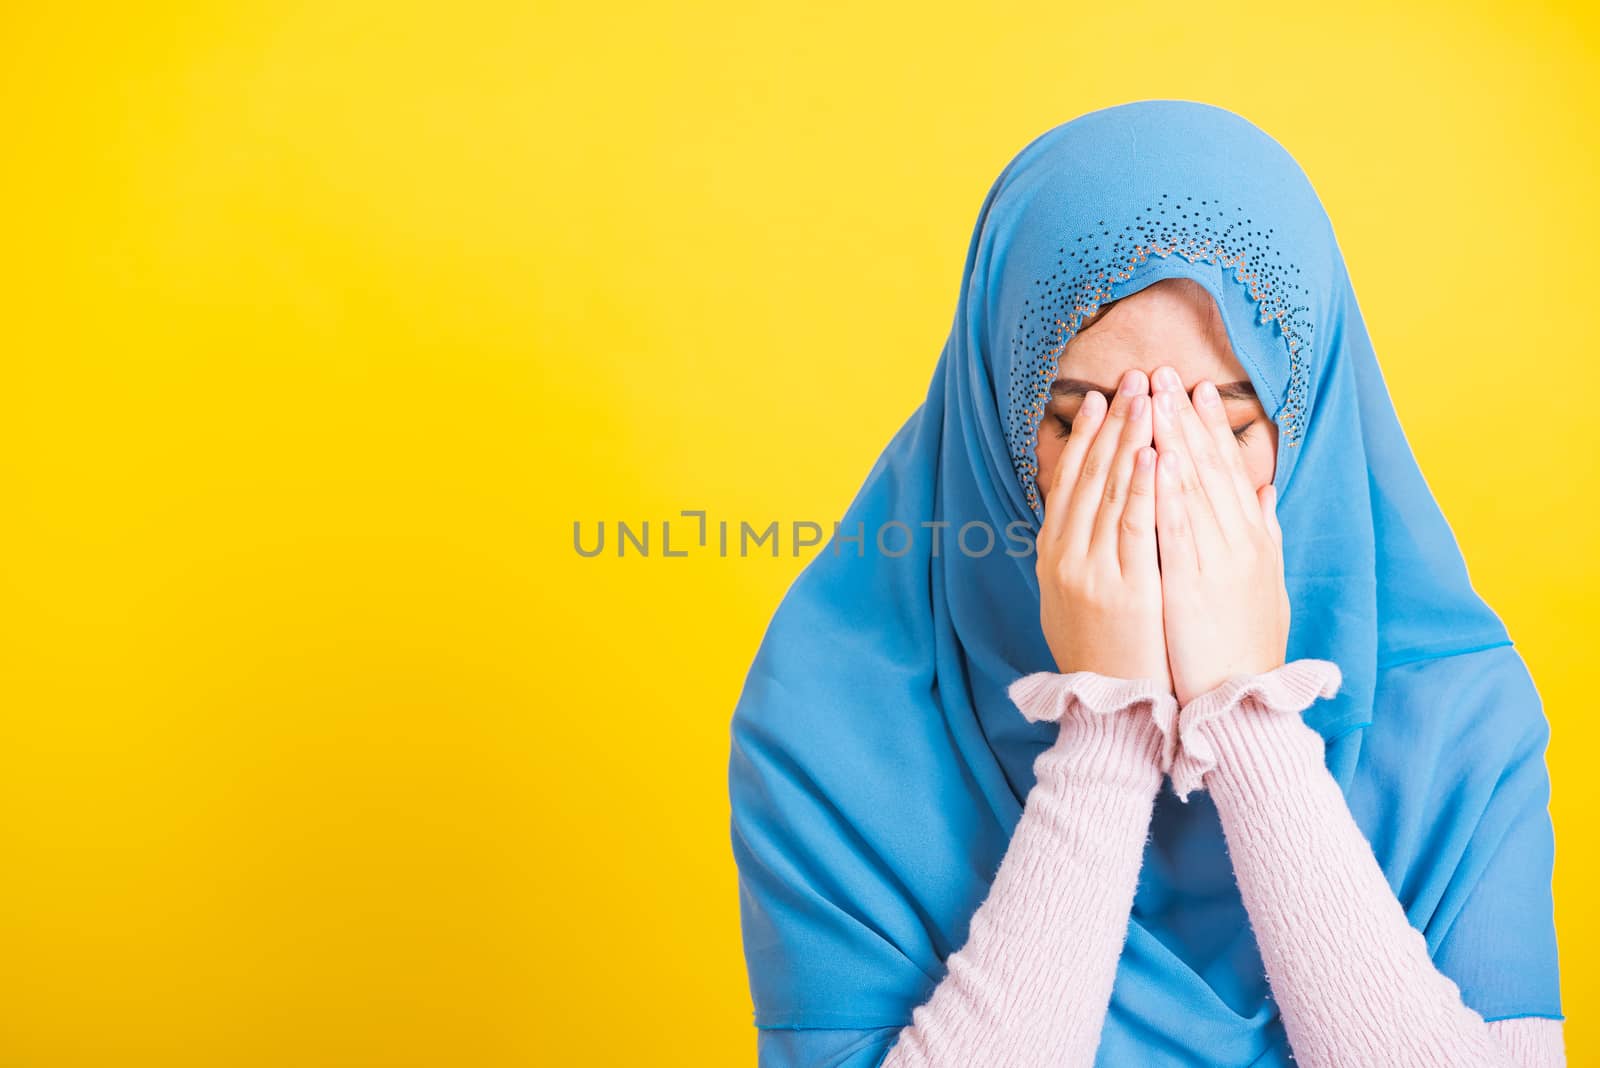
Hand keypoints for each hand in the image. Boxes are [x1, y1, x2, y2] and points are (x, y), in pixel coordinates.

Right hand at [1036, 368, 1170, 688]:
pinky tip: (1156, 452)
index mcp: (1054, 557)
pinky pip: (1135, 526)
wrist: (1110, 714)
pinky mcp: (1124, 589)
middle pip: (1088, 477)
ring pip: (1110, 492)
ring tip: (1148, 397)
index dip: (1086, 438)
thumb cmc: (1103, 660)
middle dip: (1113, 424)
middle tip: (1131, 379)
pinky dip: (1143, 486)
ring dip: (1131, 439)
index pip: (1068, 483)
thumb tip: (1092, 520)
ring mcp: (1091, 572)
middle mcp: (1065, 558)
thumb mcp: (1077, 603)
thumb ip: (1085, 557)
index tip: (1101, 399)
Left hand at [1148, 365, 1289, 705]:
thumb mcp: (1264, 583)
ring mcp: (1215, 563)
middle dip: (1184, 417)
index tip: (1195, 389)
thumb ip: (1264, 533)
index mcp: (1251, 540)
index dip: (1211, 427)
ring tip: (1152, 397)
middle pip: (1208, 468)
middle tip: (1164, 372)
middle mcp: (1237, 543)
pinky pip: (1176, 532)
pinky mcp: (1191, 587)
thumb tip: (1264, 490)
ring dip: (1171, 439)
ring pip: (1192, 489)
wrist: (1242, 701)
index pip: (1228, 470)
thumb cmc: (1246, 645)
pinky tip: (1153, 460)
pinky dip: (1166, 493)